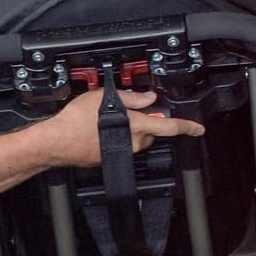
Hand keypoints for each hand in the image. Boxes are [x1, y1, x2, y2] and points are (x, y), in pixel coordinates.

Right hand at [45, 87, 203, 167]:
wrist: (57, 142)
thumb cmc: (75, 120)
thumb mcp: (105, 98)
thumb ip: (131, 97)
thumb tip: (148, 97)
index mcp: (136, 126)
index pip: (170, 127)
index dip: (187, 127)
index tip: (198, 128)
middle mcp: (132, 142)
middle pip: (151, 132)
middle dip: (145, 122)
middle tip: (127, 111)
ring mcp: (122, 152)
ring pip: (136, 139)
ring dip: (129, 129)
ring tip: (107, 119)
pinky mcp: (111, 158)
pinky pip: (121, 145)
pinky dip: (116, 137)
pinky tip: (99, 129)